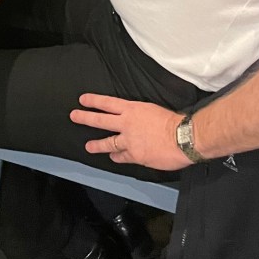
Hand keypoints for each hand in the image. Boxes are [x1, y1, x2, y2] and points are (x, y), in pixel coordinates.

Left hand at [71, 93, 189, 170]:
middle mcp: (127, 123)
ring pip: (108, 142)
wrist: (183, 138)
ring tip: (88, 146)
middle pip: (101, 120)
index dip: (94, 101)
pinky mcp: (135, 155)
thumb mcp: (152, 109)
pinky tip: (113, 158)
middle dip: (85, 118)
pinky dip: (117, 157)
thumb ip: (140, 115)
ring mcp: (129, 140)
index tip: (83, 100)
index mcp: (133, 109)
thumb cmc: (173, 122)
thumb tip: (135, 120)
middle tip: (74, 116)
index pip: (108, 103)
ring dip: (97, 145)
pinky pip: (122, 157)